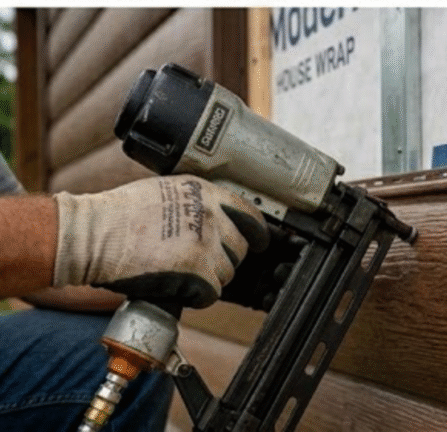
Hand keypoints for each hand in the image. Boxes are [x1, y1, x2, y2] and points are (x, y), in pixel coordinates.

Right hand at [53, 175, 268, 307]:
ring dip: (209, 279)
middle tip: (200, 264)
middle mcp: (211, 215)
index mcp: (205, 192)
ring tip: (180, 274)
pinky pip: (211, 292)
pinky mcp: (197, 271)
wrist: (92, 234)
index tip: (259, 242)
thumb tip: (215, 219)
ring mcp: (206, 243)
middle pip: (240, 249)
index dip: (256, 232)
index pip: (250, 213)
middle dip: (224, 260)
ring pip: (227, 273)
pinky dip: (197, 296)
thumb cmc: (119, 215)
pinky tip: (179, 288)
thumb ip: (195, 203)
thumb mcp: (166, 191)